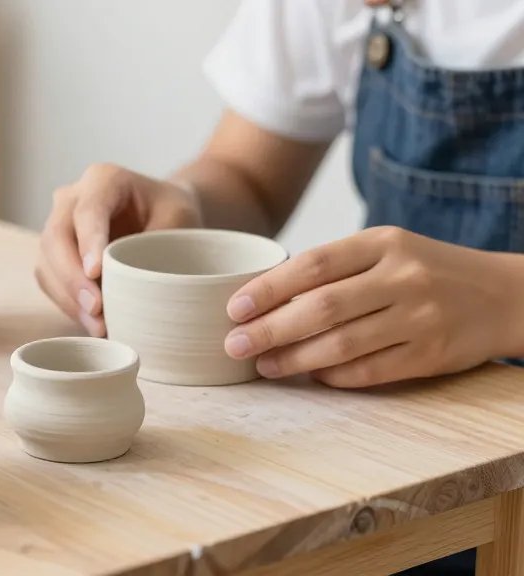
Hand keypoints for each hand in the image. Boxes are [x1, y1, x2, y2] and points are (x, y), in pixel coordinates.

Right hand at [35, 163, 202, 335]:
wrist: (162, 216)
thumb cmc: (173, 214)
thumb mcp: (178, 220)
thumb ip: (156, 243)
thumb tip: (135, 283)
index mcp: (103, 179)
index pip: (87, 211)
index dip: (88, 242)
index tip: (96, 274)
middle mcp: (72, 198)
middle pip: (56, 237)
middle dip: (72, 278)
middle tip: (96, 310)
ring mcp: (58, 225)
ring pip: (46, 261)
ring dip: (68, 297)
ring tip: (97, 326)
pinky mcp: (55, 254)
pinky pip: (49, 279)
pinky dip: (67, 303)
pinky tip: (90, 323)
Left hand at [223, 226, 519, 387]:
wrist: (504, 295)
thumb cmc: (425, 271)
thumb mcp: (386, 250)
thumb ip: (336, 268)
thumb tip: (264, 295)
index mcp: (383, 243)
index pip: (315, 264)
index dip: (270, 288)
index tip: (236, 307)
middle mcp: (402, 277)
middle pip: (323, 307)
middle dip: (271, 329)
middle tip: (235, 344)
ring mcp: (419, 317)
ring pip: (343, 344)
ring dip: (295, 359)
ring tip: (263, 365)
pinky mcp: (431, 354)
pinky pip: (371, 371)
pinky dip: (334, 376)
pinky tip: (309, 376)